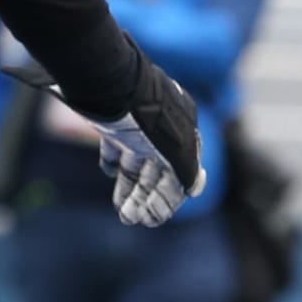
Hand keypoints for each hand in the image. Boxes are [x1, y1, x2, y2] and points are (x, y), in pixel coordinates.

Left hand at [75, 50, 204, 228]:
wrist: (107, 81)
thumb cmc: (145, 114)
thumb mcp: (173, 145)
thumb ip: (186, 169)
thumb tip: (194, 190)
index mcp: (182, 131)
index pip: (180, 173)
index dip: (168, 199)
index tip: (154, 220)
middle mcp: (161, 130)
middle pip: (157, 172)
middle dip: (146, 198)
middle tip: (133, 220)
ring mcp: (136, 126)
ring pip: (136, 164)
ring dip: (130, 190)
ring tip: (123, 214)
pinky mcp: (112, 122)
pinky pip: (116, 147)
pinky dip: (114, 163)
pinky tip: (110, 173)